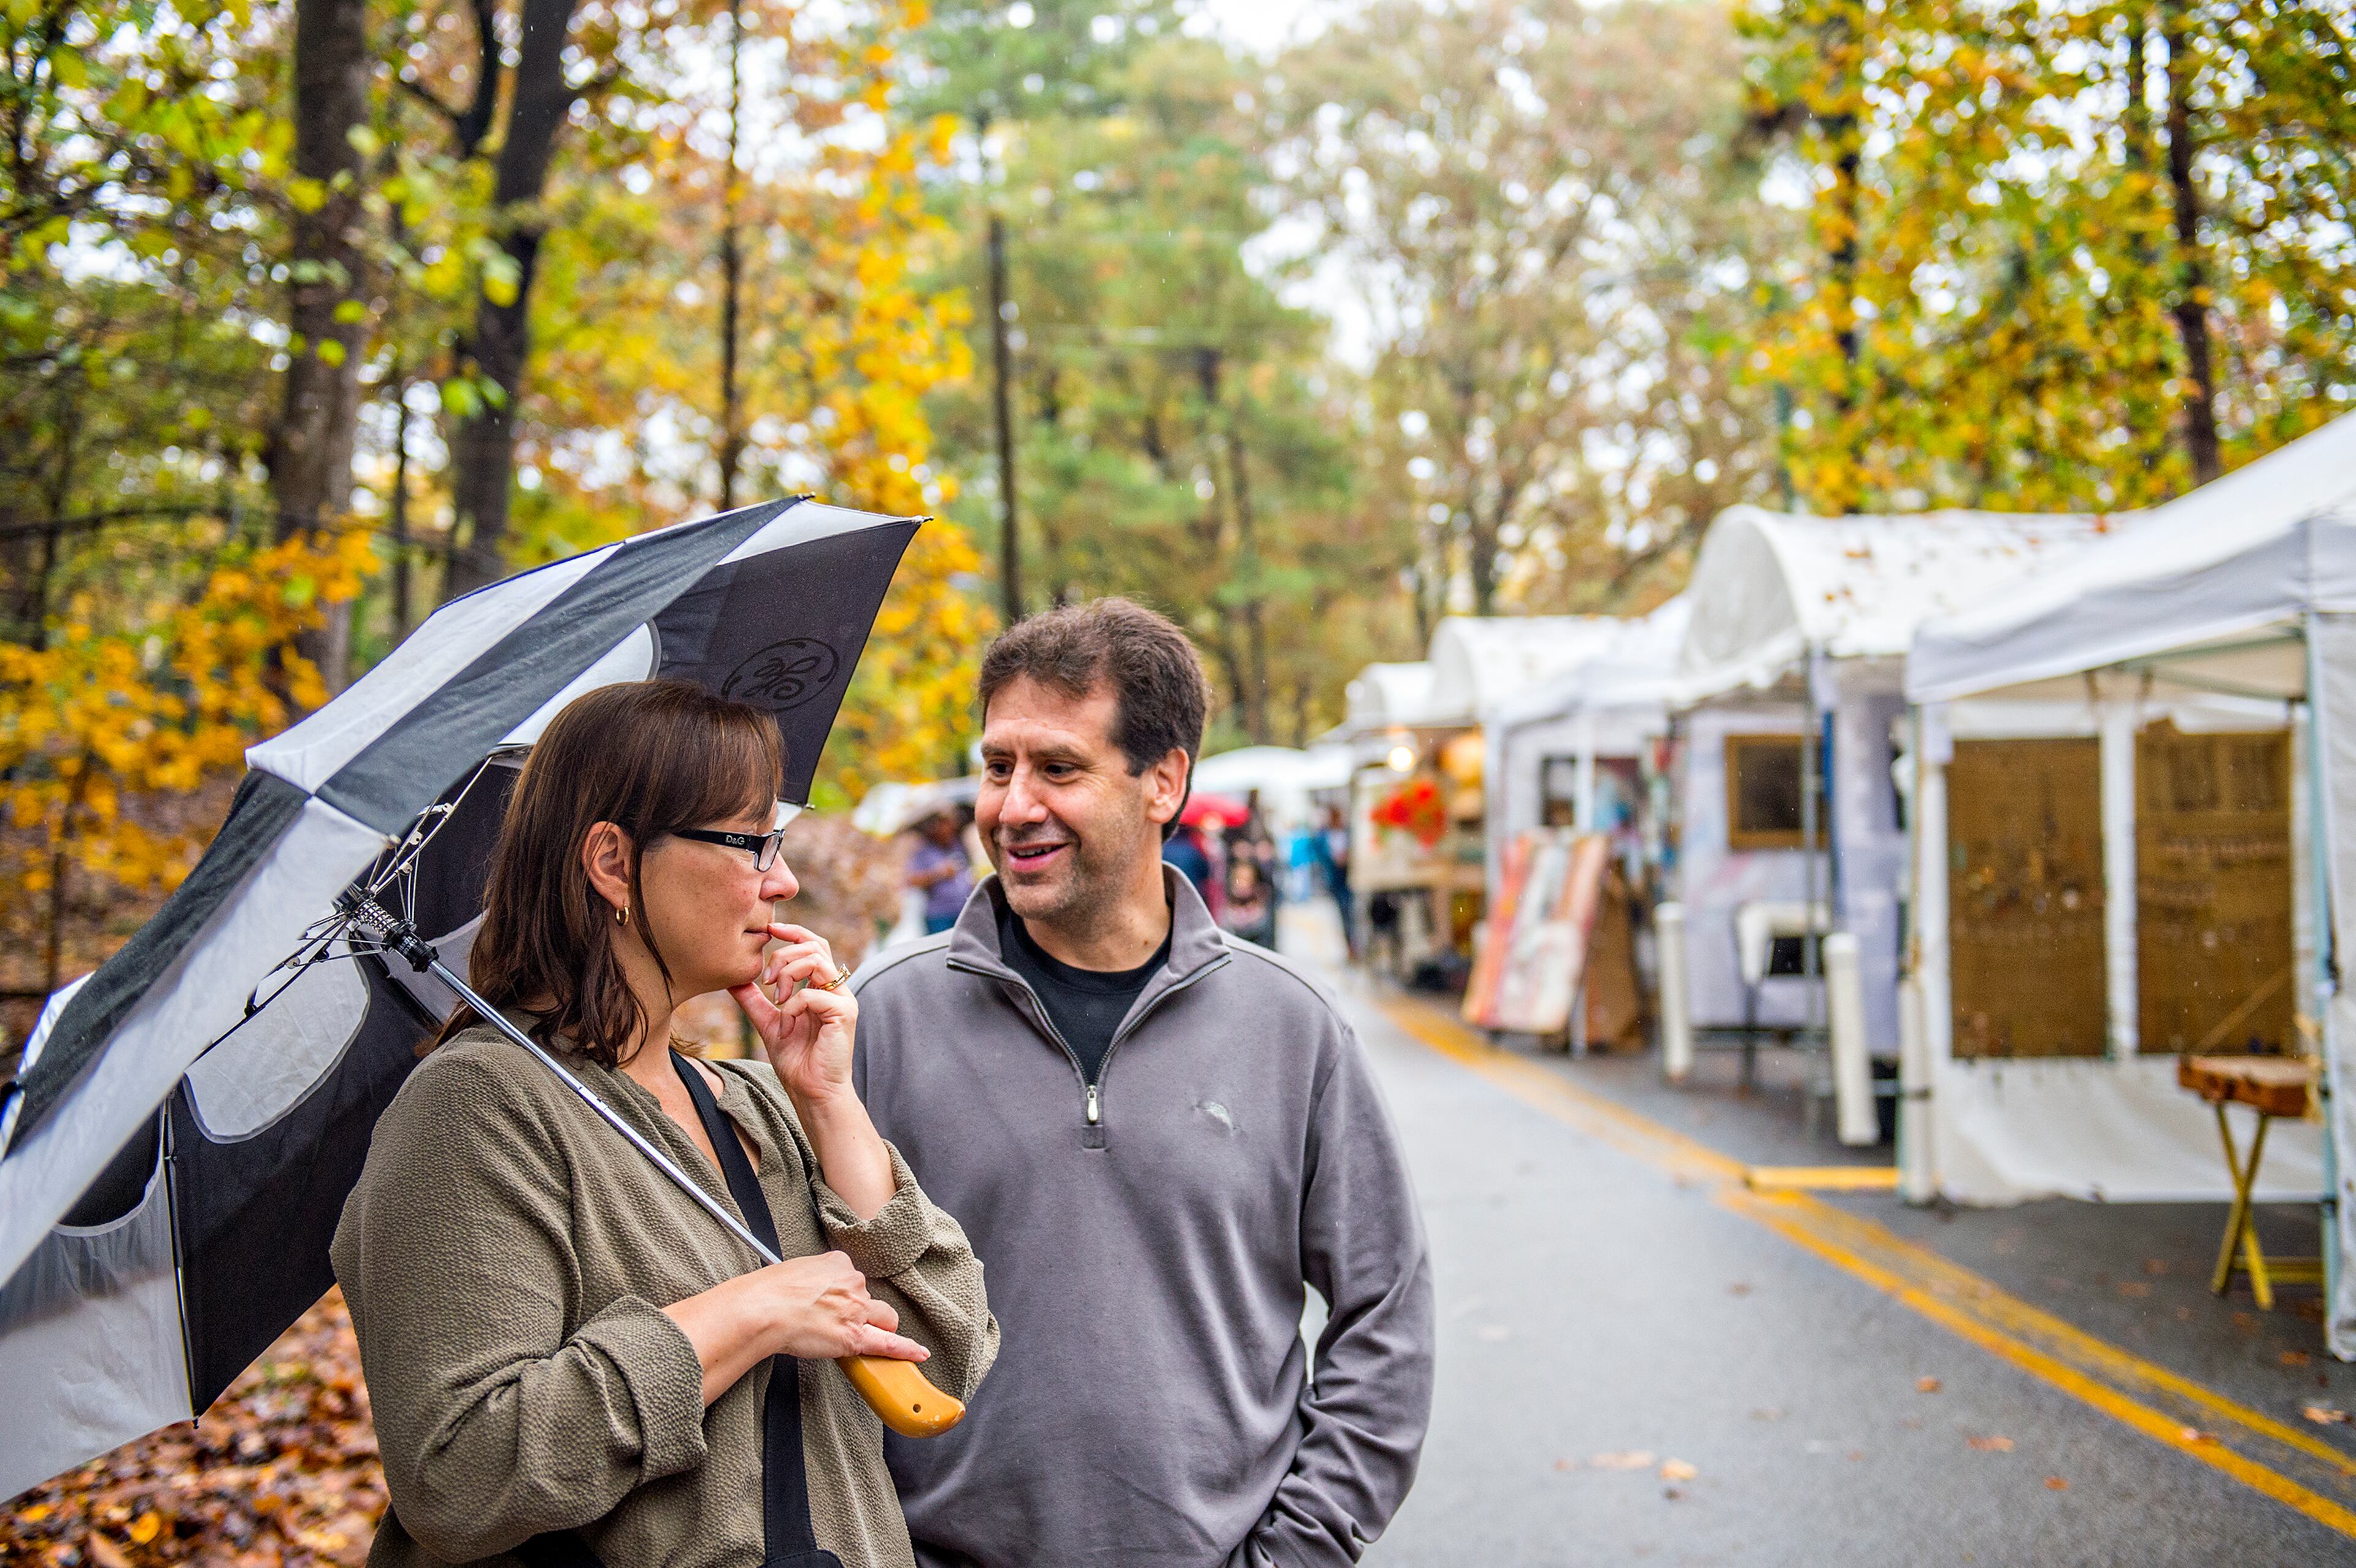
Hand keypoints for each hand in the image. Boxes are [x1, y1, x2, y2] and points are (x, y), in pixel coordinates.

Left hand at [731, 922, 854, 1105]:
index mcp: (822, 987)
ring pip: (817, 961)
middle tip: (764, 980)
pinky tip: (786, 1025)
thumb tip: (733, 979)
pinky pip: (813, 994)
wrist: (812, 1093)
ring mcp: (844, 999)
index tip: (769, 930)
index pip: (813, 945)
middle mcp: (837, 988)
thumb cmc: (797, 1061)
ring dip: (787, 974)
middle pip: (815, 945)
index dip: (793, 932)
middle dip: (783, 955)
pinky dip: (792, 1006)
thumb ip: (754, 1001)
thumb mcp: (767, 1024)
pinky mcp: (844, 1013)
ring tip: (776, 999)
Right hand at [756, 1250, 929, 1362]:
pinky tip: (919, 1354)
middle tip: (836, 1320)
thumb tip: (811, 1288)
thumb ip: (812, 1277)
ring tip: (861, 1336)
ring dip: (876, 1326)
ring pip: (882, 1317)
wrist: (763, 1310)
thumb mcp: (794, 1270)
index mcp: (837, 1263)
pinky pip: (888, 1344)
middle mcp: (852, 1283)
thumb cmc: (768, 1292)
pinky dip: (906, 1350)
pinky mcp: (854, 1336)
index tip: (831, 1301)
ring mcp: (856, 1309)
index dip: (842, 1293)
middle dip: (860, 1309)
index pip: (852, 1278)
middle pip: (869, 1297)